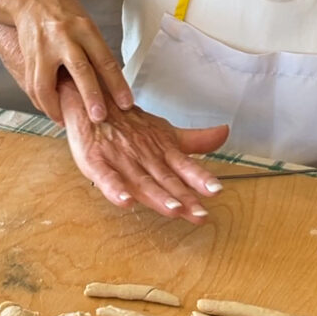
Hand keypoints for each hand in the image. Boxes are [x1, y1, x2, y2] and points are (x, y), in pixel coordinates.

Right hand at [7, 0, 132, 123]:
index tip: (126, 103)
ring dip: (56, 107)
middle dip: (91, 96)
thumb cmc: (64, 13)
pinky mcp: (28, 57)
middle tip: (99, 117)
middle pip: (80, 69)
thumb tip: (110, 84)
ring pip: (47, 83)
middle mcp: (64, 37)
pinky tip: (51, 110)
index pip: (105, 59)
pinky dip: (42, 102)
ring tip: (67, 121)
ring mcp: (44, 48)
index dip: (117, 84)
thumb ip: (96, 52)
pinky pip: (33, 86)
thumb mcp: (87, 25)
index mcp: (85, 28)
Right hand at [60, 80, 228, 223]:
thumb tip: (224, 133)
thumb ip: (195, 140)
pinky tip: (125, 201)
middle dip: (184, 197)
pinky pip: (106, 177)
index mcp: (162, 151)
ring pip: (141, 181)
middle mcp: (144, 156)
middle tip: (200, 213)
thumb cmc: (130, 124)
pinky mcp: (96, 161)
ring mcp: (121, 159)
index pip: (185, 167)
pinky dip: (115, 189)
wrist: (92, 103)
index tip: (216, 190)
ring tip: (173, 209)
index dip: (200, 179)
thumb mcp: (165, 132)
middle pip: (166, 179)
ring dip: (157, 196)